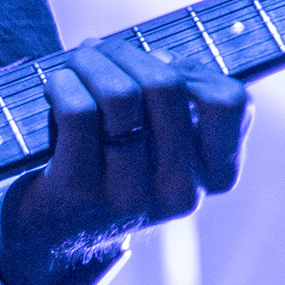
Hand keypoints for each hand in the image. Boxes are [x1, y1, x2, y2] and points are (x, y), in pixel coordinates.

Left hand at [0, 37, 248, 284]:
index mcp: (214, 176)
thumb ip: (179, 98)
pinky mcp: (80, 193)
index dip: (193, 69)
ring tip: (76, 63)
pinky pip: (78, 111)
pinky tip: (56, 85)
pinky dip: (64, 84)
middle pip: (165, 85)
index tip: (161, 67)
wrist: (54, 232)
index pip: (231, 102)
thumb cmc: (114, 165)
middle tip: (98, 52)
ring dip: (91, 63)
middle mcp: (181, 192)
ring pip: (119, 94)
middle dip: (126, 53)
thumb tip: (162, 58)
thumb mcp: (162, 141)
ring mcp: (131, 197)